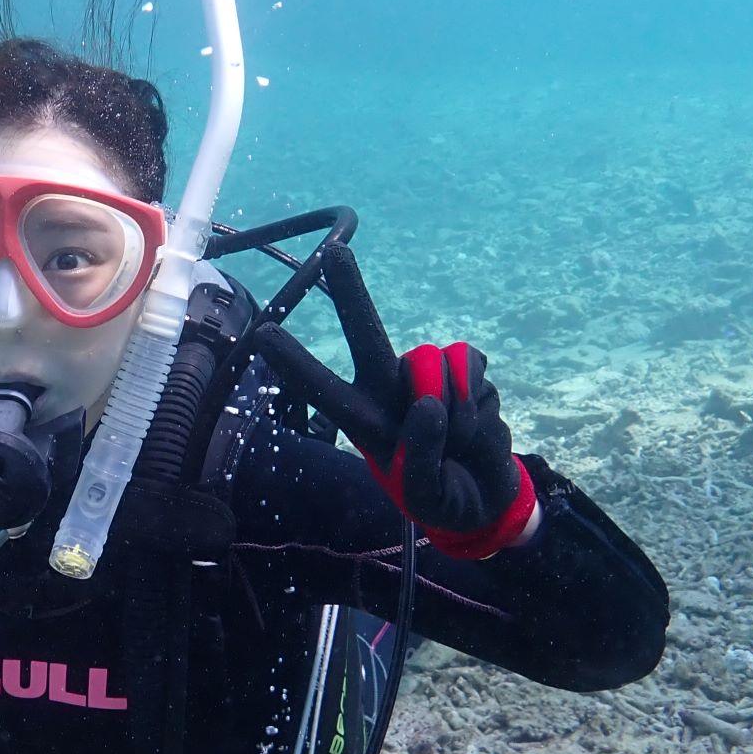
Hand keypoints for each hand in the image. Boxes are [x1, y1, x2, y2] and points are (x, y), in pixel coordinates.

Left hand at [253, 241, 536, 557]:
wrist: (489, 499)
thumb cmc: (444, 500)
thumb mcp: (429, 496)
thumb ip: (422, 457)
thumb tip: (427, 403)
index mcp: (365, 422)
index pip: (323, 389)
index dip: (294, 363)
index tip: (263, 334)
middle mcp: (390, 390)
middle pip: (367, 334)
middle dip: (351, 292)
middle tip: (335, 253)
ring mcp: (428, 377)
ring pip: (435, 363)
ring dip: (455, 405)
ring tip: (459, 440)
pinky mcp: (466, 370)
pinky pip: (470, 363)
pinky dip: (480, 398)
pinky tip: (478, 423)